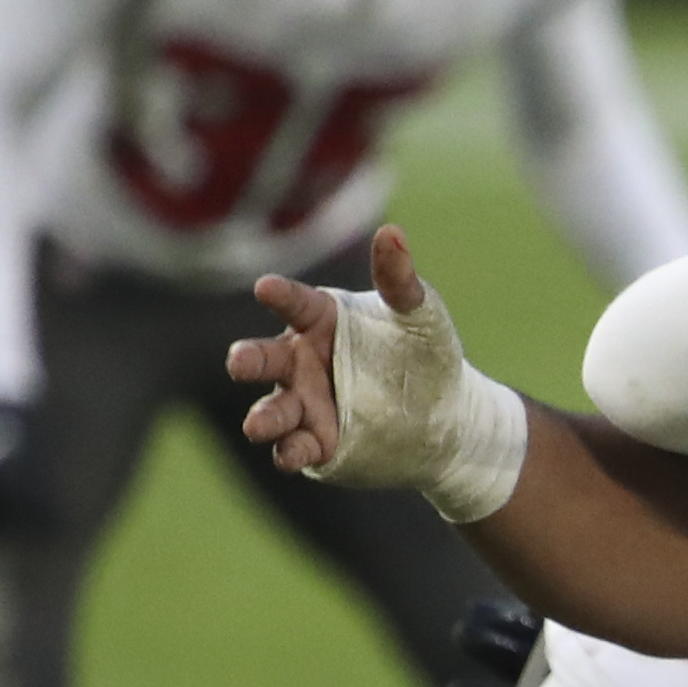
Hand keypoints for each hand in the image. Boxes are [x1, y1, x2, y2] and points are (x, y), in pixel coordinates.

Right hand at [231, 224, 529, 522]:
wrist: (448, 417)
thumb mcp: (420, 315)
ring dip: (264, 417)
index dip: (280, 296)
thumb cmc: (426, 353)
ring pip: (274, 409)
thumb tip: (391, 232)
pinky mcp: (317, 443)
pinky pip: (296, 447)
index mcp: (321, 320)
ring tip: (257, 425)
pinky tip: (291, 454)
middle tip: (239, 361)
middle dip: (248, 359)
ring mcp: (306, 404)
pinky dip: (290, 451)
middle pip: (265, 358)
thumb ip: (399, 280)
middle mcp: (302, 361)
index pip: (294, 303)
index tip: (266, 288)